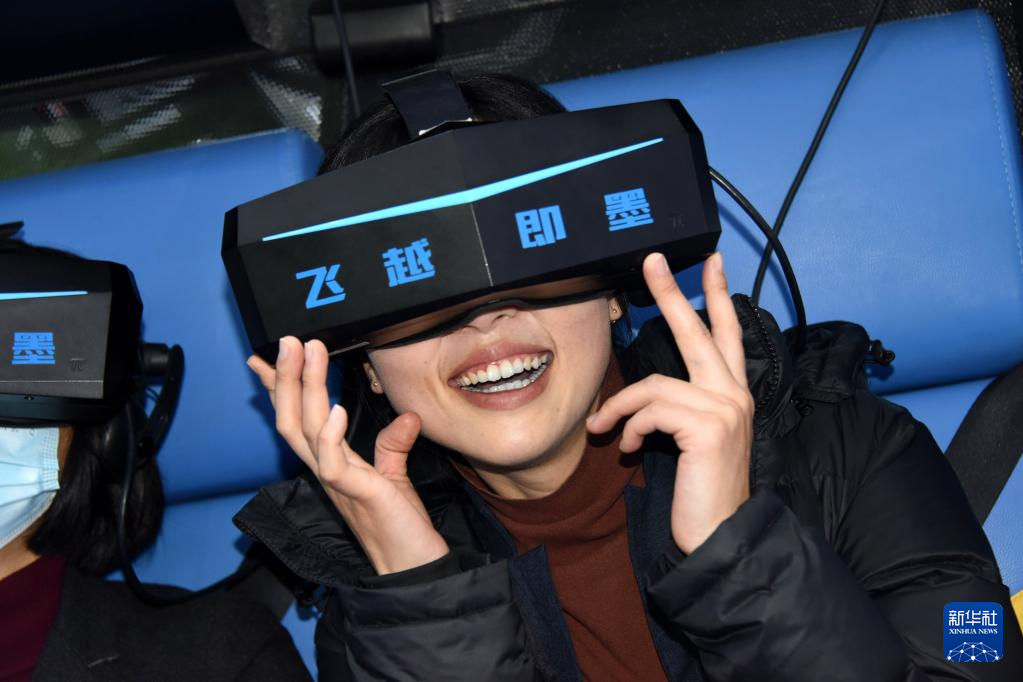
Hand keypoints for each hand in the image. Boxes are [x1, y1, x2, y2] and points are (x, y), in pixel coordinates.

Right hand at [247, 338, 448, 573]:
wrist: (411, 564)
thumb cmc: (398, 524)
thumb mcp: (394, 474)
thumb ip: (393, 445)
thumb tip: (407, 416)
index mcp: (330, 460)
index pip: (298, 417)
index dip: (278, 389)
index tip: (263, 358)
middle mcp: (325, 467)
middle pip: (291, 417)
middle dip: (286, 377)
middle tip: (288, 339)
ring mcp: (334, 480)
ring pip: (304, 430)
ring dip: (303, 388)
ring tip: (306, 351)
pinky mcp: (353, 492)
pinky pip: (333, 462)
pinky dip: (331, 434)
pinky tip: (337, 409)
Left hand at [587, 252, 752, 553]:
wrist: (717, 534)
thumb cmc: (700, 489)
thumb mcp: (687, 440)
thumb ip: (673, 408)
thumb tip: (636, 396)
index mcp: (733, 395)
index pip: (728, 336)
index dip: (719, 297)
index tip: (710, 263)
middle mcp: (735, 395)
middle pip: (698, 332)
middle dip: (672, 293)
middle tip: (651, 259)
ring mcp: (725, 409)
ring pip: (654, 385)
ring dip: (620, 408)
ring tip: (605, 429)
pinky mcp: (706, 427)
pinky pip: (650, 410)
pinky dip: (630, 428)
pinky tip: (630, 450)